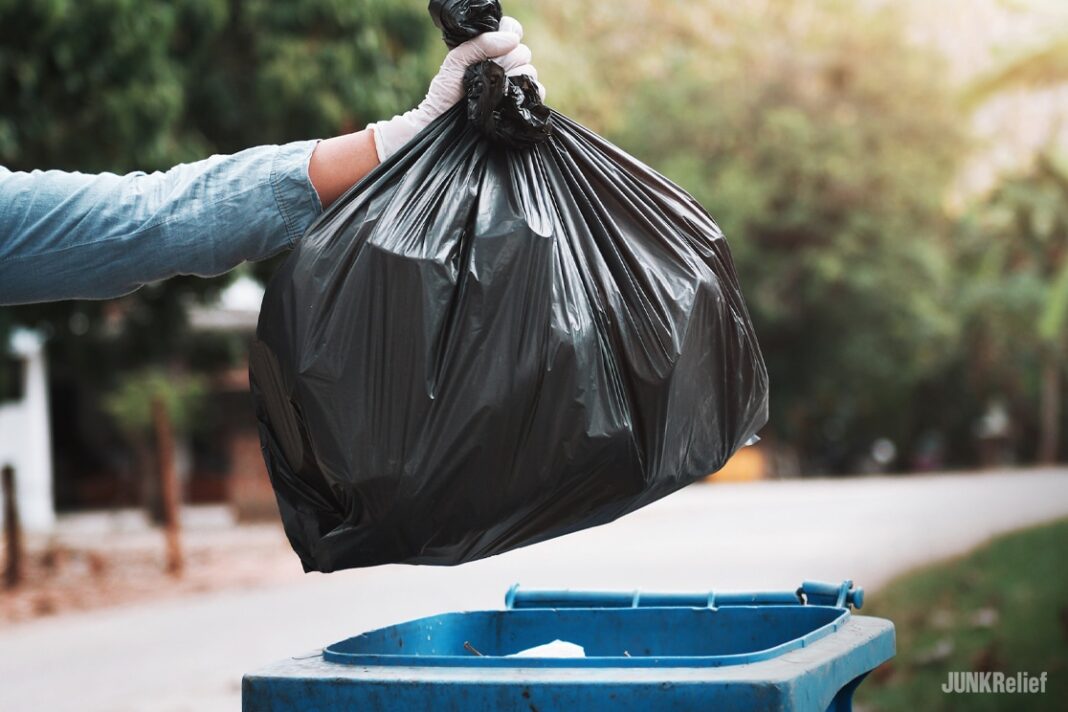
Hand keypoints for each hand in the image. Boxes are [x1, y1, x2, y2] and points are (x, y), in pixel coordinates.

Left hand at [368, 16, 542, 160]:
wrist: (442, 126)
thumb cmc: (444, 94)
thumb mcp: (456, 62)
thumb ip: (479, 44)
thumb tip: (512, 40)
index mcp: (491, 51)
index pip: (513, 31)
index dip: (511, 34)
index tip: (501, 46)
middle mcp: (506, 66)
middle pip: (524, 52)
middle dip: (508, 61)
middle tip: (489, 75)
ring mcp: (515, 87)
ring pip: (530, 71)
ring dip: (515, 79)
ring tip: (495, 91)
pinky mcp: (520, 106)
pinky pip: (538, 93)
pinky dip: (528, 94)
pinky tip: (511, 100)